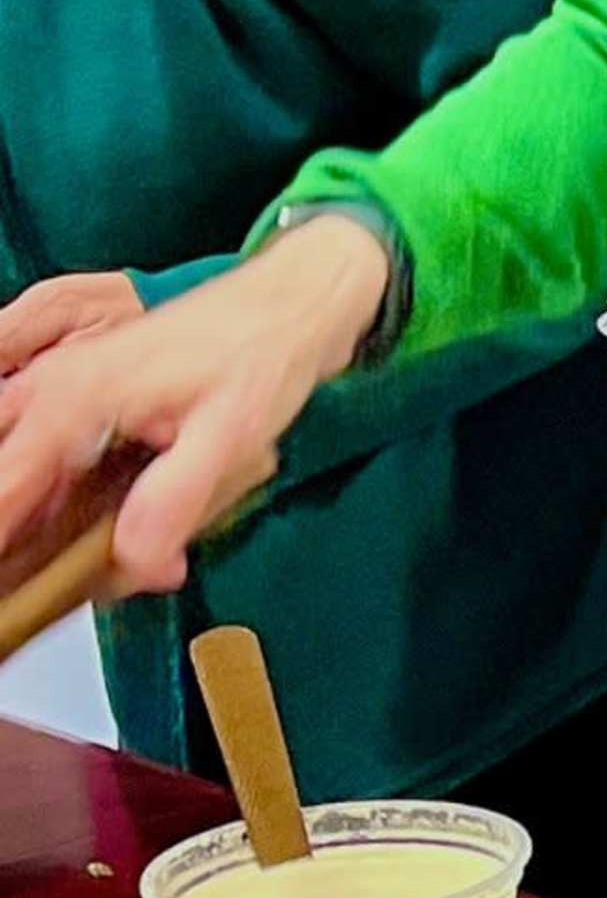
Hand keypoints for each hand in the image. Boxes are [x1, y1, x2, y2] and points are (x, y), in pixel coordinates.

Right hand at [0, 223, 390, 590]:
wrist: (286, 306)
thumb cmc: (261, 353)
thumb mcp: (231, 434)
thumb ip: (177, 496)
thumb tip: (136, 560)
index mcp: (72, 401)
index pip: (4, 491)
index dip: (6, 543)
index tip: (17, 591)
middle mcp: (51, 395)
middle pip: (7, 490)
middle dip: (26, 544)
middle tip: (67, 588)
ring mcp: (60, 398)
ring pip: (21, 481)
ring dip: (46, 530)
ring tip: (106, 569)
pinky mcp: (80, 408)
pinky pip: (49, 469)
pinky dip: (65, 509)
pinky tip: (118, 537)